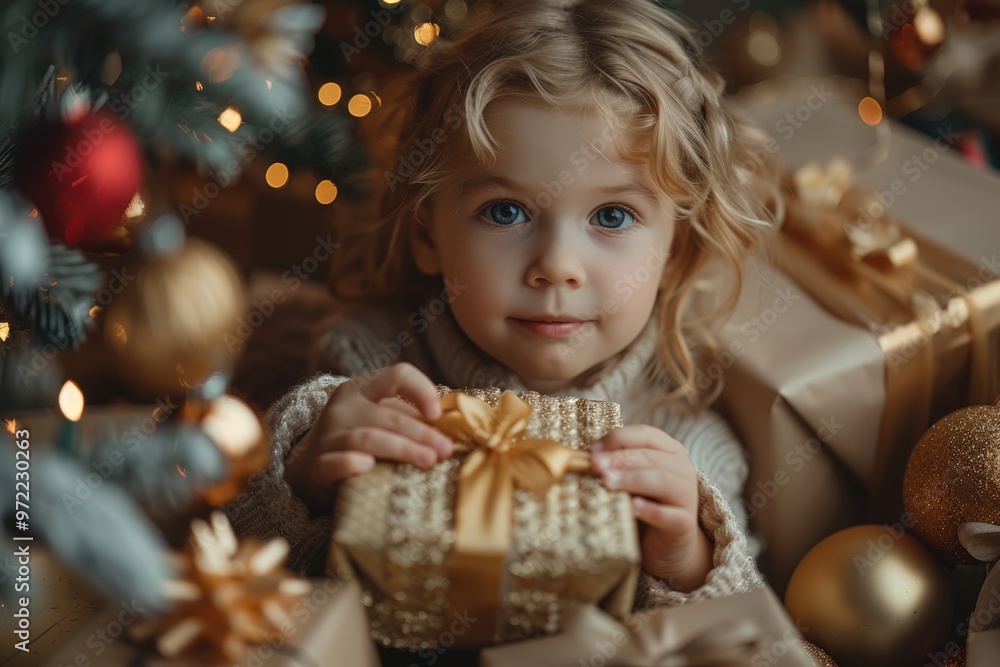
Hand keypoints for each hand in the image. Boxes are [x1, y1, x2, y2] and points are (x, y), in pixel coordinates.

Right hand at [283, 363, 453, 513]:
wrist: (311, 466)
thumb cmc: (359, 439)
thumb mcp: (381, 420)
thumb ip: (409, 417)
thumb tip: (452, 427)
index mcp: (361, 389)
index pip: (397, 375)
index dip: (422, 390)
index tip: (438, 414)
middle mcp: (343, 407)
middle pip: (388, 415)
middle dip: (422, 433)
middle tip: (445, 450)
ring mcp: (328, 436)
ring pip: (368, 438)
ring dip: (402, 449)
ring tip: (428, 461)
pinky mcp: (317, 465)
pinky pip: (335, 462)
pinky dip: (352, 463)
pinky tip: (369, 466)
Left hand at [590, 425, 711, 591]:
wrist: (667, 544)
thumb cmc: (643, 503)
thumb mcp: (629, 480)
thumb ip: (615, 466)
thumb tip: (586, 458)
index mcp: (670, 451)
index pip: (645, 435)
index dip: (618, 438)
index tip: (592, 451)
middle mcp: (682, 469)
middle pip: (652, 456)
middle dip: (620, 459)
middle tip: (595, 465)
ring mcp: (687, 496)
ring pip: (663, 481)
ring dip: (632, 480)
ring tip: (607, 483)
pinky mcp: (684, 524)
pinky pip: (670, 515)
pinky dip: (651, 510)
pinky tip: (632, 507)